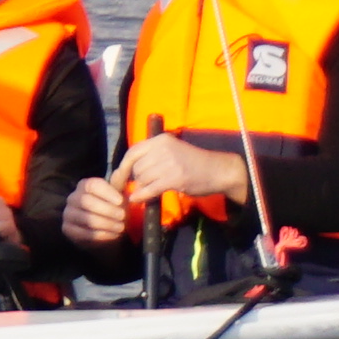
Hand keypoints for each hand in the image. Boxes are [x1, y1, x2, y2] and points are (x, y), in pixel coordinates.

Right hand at [60, 176, 132, 248]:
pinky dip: (101, 235)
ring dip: (106, 224)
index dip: (107, 193)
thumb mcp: (117, 196)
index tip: (121, 201)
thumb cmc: (112, 209)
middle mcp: (72, 198)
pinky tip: (113, 235)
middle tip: (123, 217)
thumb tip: (121, 170)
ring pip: (86, 219)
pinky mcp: (67, 230)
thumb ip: (119, 184)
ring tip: (121, 228)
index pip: (92, 185)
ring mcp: (68, 214)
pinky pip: (83, 233)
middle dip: (108, 210)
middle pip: (87, 202)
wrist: (104, 231)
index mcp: (84, 185)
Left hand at [116, 131, 246, 209]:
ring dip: (142, 187)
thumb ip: (151, 156)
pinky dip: (141, 196)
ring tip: (149, 190)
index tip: (120, 178)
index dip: (123, 167)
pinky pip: (150, 189)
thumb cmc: (193, 162)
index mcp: (161, 139)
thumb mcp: (171, 151)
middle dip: (136, 178)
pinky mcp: (174, 178)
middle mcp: (163, 148)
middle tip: (143, 185)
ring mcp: (169, 163)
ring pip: (142, 178)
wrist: (218, 170)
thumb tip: (125, 170)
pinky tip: (138, 199)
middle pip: (136, 167)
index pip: (132, 152)